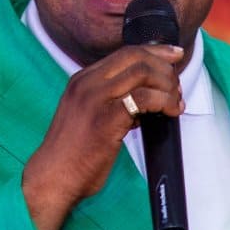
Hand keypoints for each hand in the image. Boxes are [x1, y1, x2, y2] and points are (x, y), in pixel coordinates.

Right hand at [21, 43, 186, 229]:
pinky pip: (144, 98)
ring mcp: (95, 99)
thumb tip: (146, 98)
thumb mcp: (89, 116)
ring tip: (175, 104)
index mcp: (82, 80)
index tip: (174, 56)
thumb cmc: (72, 155)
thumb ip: (112, 102)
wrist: (52, 178)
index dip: (155, 51)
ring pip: (142, 72)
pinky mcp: (105, 119)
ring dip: (167, 86)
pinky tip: (169, 113)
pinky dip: (163, 102)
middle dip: (165, 68)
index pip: (125, 53)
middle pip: (136, 57)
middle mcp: (87, 83)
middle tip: (177, 88)